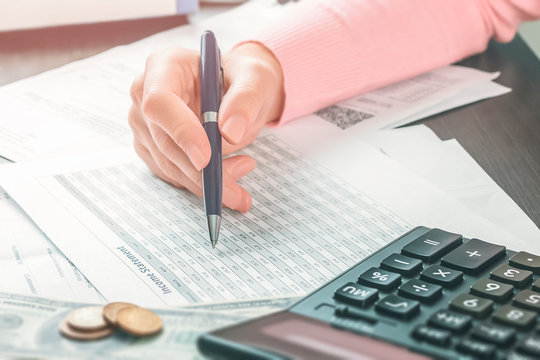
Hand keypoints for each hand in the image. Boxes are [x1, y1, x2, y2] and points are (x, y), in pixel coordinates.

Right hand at [129, 43, 283, 211]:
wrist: (238, 89)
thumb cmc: (243, 76)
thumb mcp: (255, 78)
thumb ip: (246, 99)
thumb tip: (230, 131)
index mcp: (165, 65)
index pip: (160, 101)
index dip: (180, 131)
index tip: (206, 158)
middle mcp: (145, 93)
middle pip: (163, 140)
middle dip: (200, 171)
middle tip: (235, 188)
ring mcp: (144, 123)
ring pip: (168, 164)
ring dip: (204, 181)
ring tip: (243, 172)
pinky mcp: (151, 147)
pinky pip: (171, 174)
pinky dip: (199, 184)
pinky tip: (228, 177)